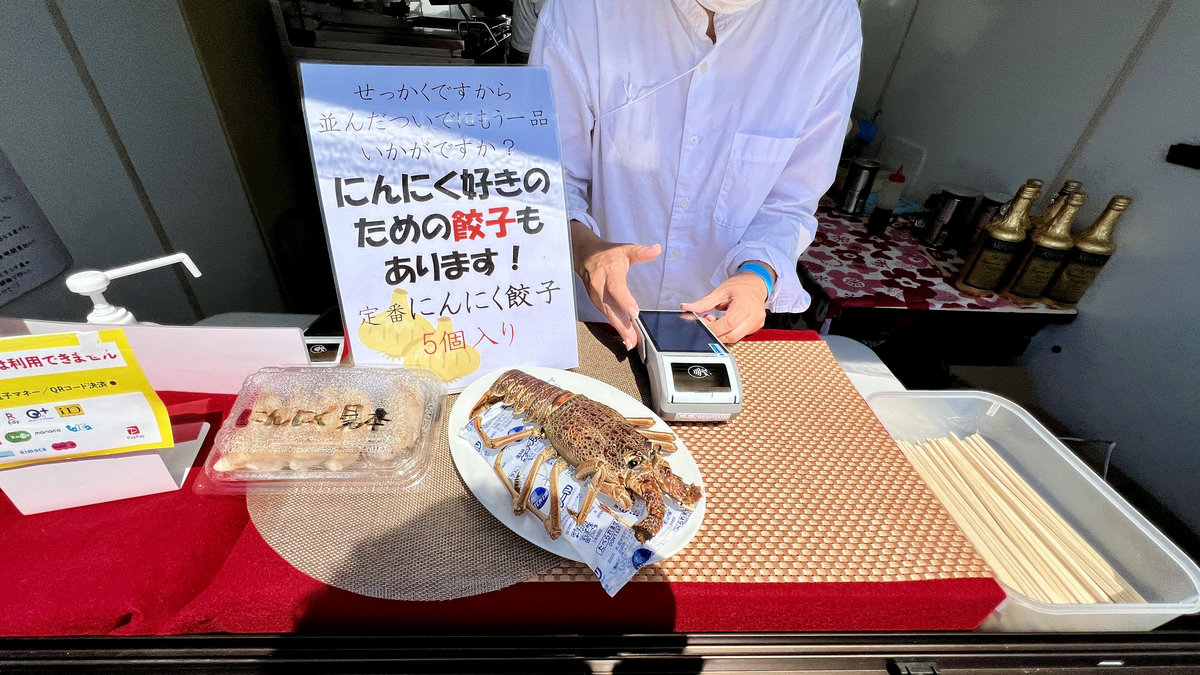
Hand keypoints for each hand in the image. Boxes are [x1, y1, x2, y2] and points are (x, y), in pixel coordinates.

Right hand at [571, 220, 660, 349]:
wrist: (586, 257)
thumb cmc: (608, 255)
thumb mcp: (625, 249)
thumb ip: (641, 252)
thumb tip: (656, 250)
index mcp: (609, 272)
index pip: (616, 287)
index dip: (624, 301)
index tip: (633, 313)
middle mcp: (600, 286)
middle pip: (611, 307)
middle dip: (622, 324)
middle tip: (632, 339)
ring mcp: (597, 297)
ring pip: (609, 314)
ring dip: (620, 329)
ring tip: (631, 342)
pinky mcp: (597, 303)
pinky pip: (607, 316)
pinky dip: (617, 327)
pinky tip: (626, 337)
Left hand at [680, 272, 768, 343]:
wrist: (756, 284)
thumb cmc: (740, 286)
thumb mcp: (720, 291)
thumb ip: (703, 303)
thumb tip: (687, 308)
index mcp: (744, 305)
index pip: (728, 324)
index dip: (712, 328)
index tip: (701, 323)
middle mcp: (753, 317)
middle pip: (731, 336)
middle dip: (715, 333)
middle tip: (707, 321)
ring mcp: (756, 324)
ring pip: (735, 338)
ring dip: (721, 334)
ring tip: (716, 320)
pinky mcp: (756, 327)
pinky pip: (740, 336)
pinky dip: (729, 332)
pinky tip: (724, 323)